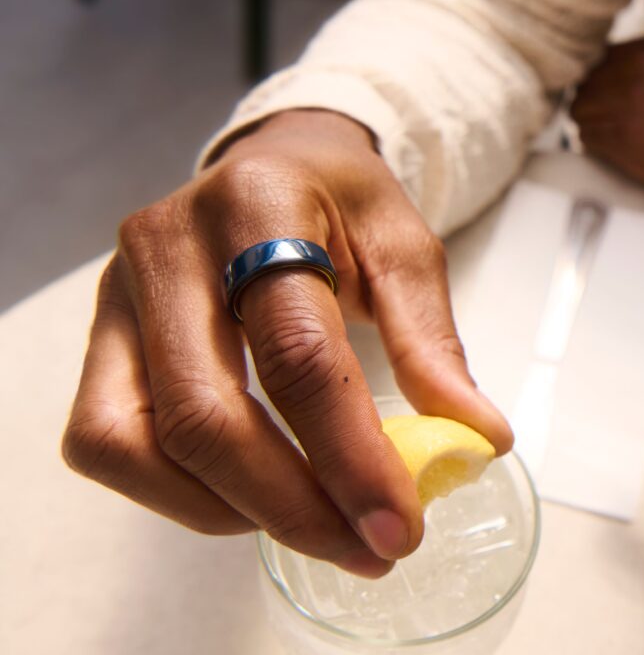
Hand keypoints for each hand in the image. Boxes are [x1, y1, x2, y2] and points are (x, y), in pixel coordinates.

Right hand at [61, 110, 511, 576]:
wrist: (277, 161)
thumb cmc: (341, 204)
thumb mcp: (405, 249)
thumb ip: (433, 344)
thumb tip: (477, 440)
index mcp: (258, 208)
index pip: (297, 355)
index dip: (350, 455)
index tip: (397, 524)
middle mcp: (168, 248)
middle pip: (207, 415)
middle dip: (292, 506)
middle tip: (366, 550)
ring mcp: (119, 295)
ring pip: (138, 442)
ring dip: (231, 511)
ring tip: (316, 524)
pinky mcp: (99, 337)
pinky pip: (106, 444)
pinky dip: (178, 493)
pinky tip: (251, 495)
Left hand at [572, 30, 643, 208]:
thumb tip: (634, 67)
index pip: (609, 54)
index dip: (607, 75)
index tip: (610, 90)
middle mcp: (638, 68)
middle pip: (590, 79)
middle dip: (596, 97)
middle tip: (607, 114)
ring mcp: (626, 104)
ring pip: (582, 108)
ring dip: (592, 121)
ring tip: (610, 133)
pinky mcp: (622, 141)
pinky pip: (588, 138)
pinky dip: (596, 144)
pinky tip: (613, 149)